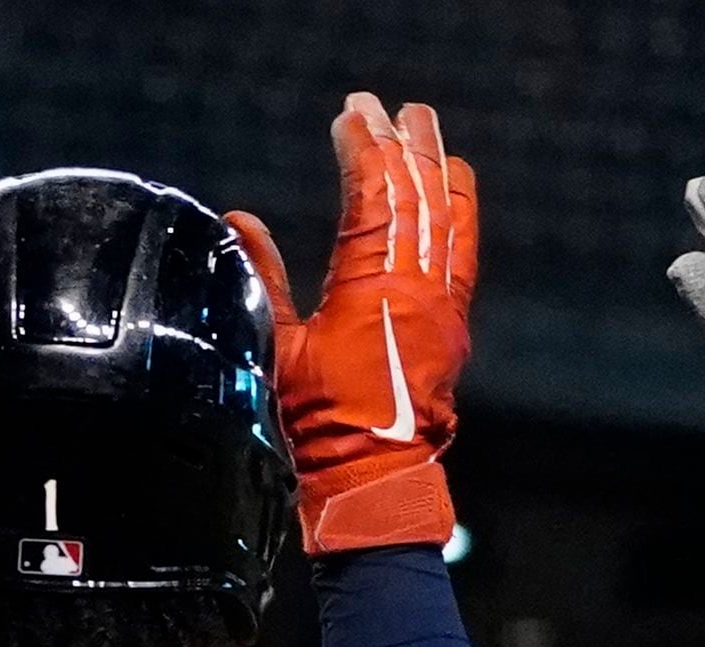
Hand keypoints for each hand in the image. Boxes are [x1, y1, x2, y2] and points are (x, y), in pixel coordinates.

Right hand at [228, 94, 477, 554]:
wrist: (373, 482)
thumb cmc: (321, 427)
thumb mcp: (281, 348)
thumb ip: (265, 278)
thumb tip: (241, 221)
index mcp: (372, 289)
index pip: (374, 197)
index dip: (363, 150)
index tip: (351, 115)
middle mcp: (416, 290)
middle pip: (416, 197)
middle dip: (402, 144)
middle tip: (390, 106)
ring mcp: (441, 307)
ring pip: (445, 218)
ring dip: (435, 167)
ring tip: (425, 126)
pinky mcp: (453, 326)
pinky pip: (462, 252)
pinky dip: (459, 212)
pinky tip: (455, 186)